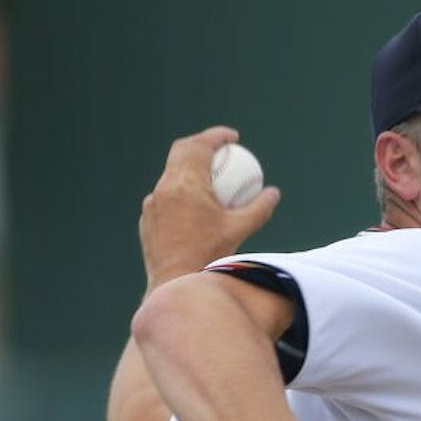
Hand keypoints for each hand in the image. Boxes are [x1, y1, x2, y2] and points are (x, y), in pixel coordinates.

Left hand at [140, 126, 280, 290]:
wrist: (174, 285)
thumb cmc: (209, 257)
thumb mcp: (240, 230)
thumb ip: (259, 208)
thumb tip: (273, 193)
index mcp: (185, 184)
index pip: (199, 145)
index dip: (217, 136)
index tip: (233, 138)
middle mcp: (164, 189)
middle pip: (180, 152)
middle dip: (200, 144)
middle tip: (220, 150)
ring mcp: (152, 205)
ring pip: (170, 174)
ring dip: (189, 168)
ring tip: (208, 177)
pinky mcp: (147, 221)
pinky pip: (165, 198)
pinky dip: (180, 193)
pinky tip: (194, 207)